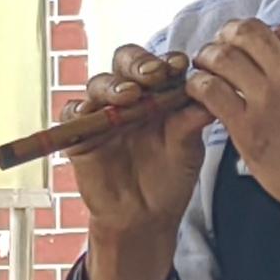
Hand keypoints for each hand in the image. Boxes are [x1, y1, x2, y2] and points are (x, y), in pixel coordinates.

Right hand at [64, 41, 210, 279]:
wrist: (144, 218)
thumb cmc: (169, 180)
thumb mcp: (187, 150)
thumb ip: (191, 122)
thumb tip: (208, 98)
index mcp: (158, 95)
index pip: (159, 65)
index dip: (166, 61)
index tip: (180, 66)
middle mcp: (130, 98)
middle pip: (125, 63)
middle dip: (138, 64)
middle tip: (153, 75)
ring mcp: (103, 114)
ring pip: (99, 84)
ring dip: (112, 86)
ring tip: (128, 96)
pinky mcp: (80, 135)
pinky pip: (71, 114)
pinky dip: (77, 110)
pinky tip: (88, 112)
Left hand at [180, 20, 279, 225]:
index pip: (279, 29)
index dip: (259, 36)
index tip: (248, 45)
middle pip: (246, 32)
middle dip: (227, 36)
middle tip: (218, 48)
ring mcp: (269, 97)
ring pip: (222, 56)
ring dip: (207, 58)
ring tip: (203, 67)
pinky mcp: (248, 125)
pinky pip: (210, 90)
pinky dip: (197, 85)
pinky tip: (197, 91)